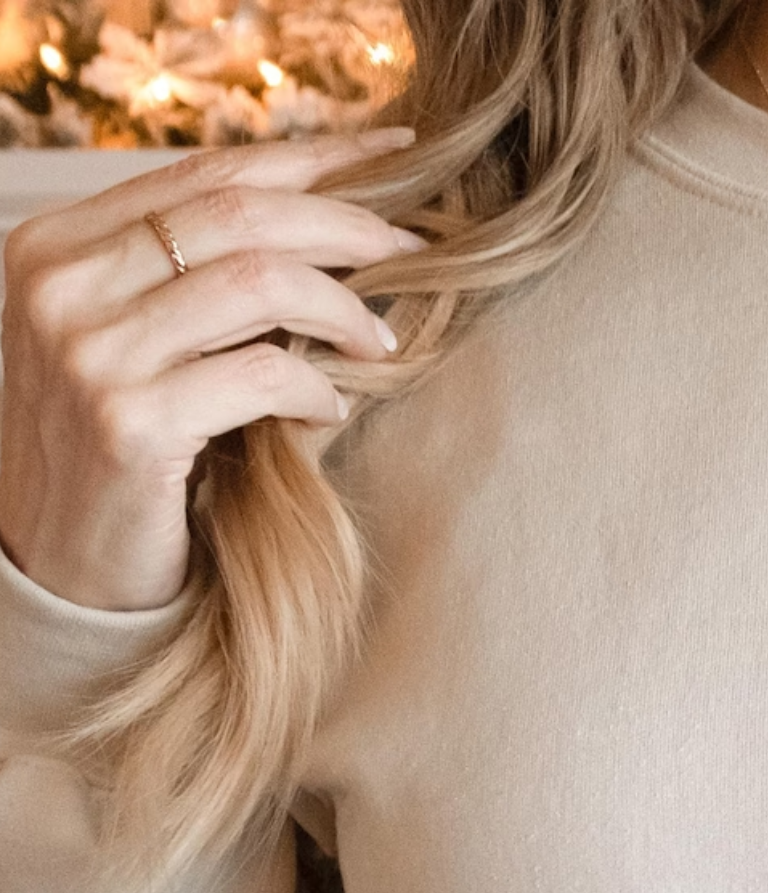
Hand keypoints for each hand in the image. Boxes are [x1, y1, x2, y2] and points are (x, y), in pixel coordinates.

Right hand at [0, 128, 420, 614]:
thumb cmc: (122, 454)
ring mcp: (87, 352)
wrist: (65, 568)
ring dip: (341, 309)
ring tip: (380, 340)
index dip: (312, 159)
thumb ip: (190, 281)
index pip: (205, 173)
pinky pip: (260, 376)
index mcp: (57, 245)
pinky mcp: (128, 423)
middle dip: (347, 225)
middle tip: (414, 248)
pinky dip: (316, 387)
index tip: (394, 153)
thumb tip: (324, 224)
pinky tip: (335, 404)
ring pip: (257, 283)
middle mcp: (59, 284)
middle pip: (239, 215)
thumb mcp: (135, 344)